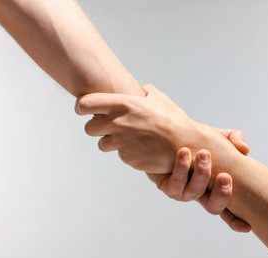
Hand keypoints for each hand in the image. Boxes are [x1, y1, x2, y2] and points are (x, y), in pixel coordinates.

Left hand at [75, 84, 197, 172]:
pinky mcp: (127, 158)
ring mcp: (121, 142)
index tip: (83, 109)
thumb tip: (138, 89)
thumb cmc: (173, 119)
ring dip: (111, 141)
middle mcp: (118, 123)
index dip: (81, 107)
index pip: (85, 104)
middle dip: (97, 127)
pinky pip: (119, 154)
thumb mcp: (159, 98)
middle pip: (89, 128)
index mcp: (123, 104)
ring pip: (102, 144)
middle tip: (109, 126)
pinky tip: (140, 147)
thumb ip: (143, 91)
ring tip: (129, 138)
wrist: (185, 144)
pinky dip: (126, 151)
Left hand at [147, 129, 250, 232]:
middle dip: (222, 194)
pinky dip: (181, 167)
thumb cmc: (194, 141)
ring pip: (194, 192)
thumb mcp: (217, 137)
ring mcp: (183, 191)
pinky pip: (176, 183)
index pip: (228, 208)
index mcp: (215, 187)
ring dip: (201, 173)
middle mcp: (200, 193)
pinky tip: (183, 152)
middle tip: (225, 175)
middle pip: (214, 207)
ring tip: (203, 153)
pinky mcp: (167, 186)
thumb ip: (234, 139)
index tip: (246, 226)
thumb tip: (244, 149)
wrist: (165, 137)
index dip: (236, 220)